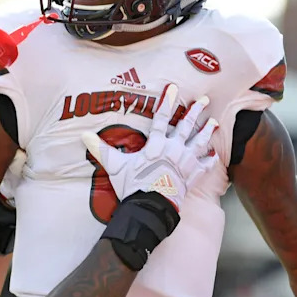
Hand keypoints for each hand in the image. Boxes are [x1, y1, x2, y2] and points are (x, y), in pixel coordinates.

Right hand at [82, 83, 217, 211]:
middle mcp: (174, 149)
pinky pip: (204, 166)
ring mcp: (185, 162)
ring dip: (207, 131)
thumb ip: (101, 150)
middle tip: (204, 100)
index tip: (174, 88)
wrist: (151, 208)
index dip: (167, 101)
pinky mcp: (192, 176)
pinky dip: (209, 160)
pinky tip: (213, 155)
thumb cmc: (133, 186)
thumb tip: (83, 135)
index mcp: (156, 144)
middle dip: (195, 111)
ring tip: (213, 121)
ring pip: (200, 142)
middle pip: (186, 126)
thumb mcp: (115, 167)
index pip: (161, 118)